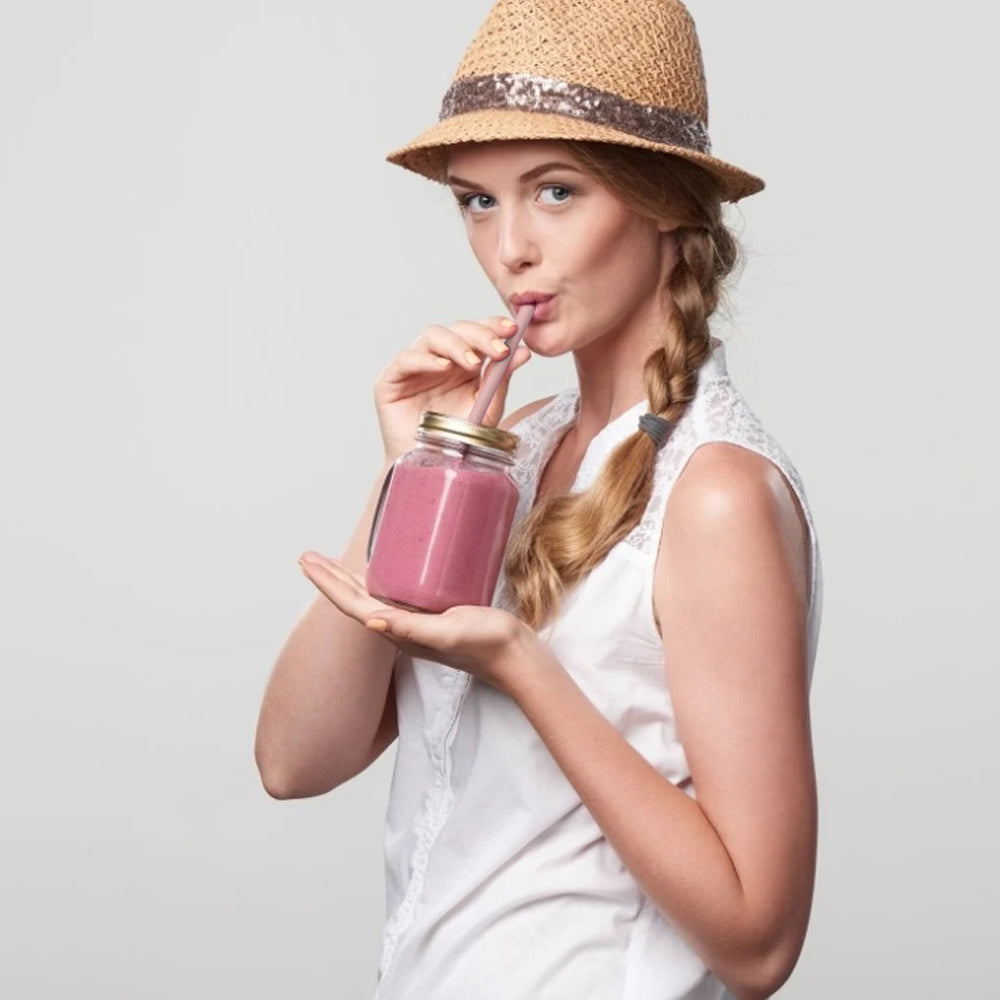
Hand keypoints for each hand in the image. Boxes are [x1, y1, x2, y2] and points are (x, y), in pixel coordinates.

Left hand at [298, 551, 534, 694]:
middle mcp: (401, 627)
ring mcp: (416, 623)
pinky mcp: (432, 616)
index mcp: (398, 630)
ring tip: (331, 564)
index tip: (307, 561)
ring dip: (348, 580)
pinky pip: (394, 596)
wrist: (514, 657)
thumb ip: (413, 628)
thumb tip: (372, 620)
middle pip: (355, 599)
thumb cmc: (485, 645)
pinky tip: (382, 573)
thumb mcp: (448, 632)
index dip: (327, 582)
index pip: (351, 604)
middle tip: (307, 556)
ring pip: (371, 598)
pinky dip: (378, 582)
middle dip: (330, 578)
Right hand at [374, 317, 532, 461]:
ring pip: (432, 336)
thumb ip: (500, 380)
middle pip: (457, 329)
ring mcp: (414, 368)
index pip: (478, 333)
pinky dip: (425, 359)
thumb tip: (523, 351)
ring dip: (456, 344)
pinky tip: (443, 367)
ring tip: (472, 364)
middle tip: (498, 349)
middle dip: (480, 335)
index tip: (513, 329)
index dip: (493, 325)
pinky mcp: (390, 381)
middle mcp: (439, 361)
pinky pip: (405, 359)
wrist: (431, 471)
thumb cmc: (458, 443)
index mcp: (463, 364)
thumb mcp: (486, 410)